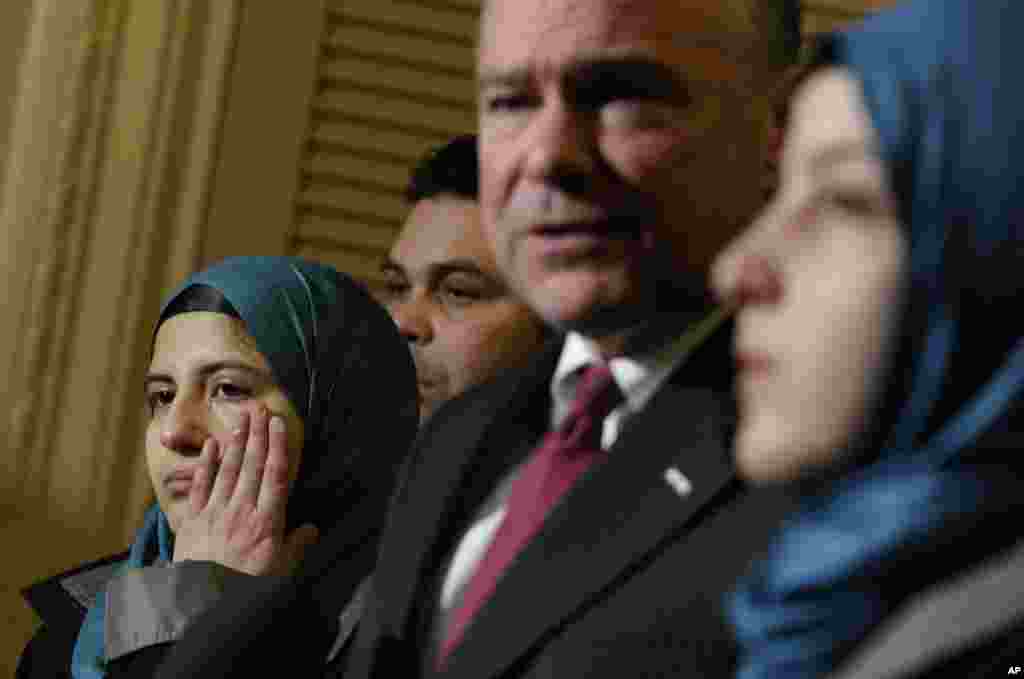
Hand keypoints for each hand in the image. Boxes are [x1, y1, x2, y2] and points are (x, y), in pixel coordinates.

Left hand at [172, 406, 318, 575]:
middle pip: (252, 465)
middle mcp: (242, 509)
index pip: (275, 475)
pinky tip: (211, 445)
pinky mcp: (193, 519)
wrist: (204, 600)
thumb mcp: (282, 571)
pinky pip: (200, 486)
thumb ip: (297, 546)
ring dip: (236, 442)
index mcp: (267, 520)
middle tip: (259, 408)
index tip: (278, 423)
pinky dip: (206, 464)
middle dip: (257, 434)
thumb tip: (312, 528)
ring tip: (242, 419)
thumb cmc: (247, 587)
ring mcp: (215, 511)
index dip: (277, 446)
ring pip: (228, 469)